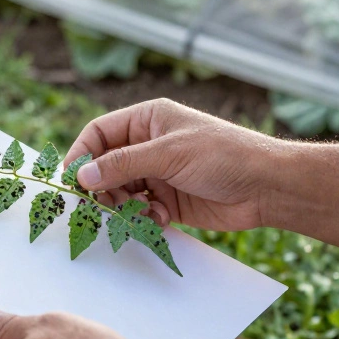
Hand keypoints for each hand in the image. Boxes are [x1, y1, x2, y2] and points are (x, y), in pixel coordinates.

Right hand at [66, 98, 287, 231]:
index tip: (72, 180)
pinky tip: (162, 219)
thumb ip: (123, 165)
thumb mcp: (169, 154)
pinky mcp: (169, 200)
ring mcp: (159, 173)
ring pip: (121, 191)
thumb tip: (81, 176)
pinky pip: (140, 210)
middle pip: (106, 166)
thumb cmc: (223, 156)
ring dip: (124, 206)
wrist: (267, 187)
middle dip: (103, 187)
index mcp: (148, 120)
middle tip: (103, 206)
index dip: (82, 154)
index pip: (100, 133)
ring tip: (140, 213)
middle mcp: (150, 145)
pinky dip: (144, 218)